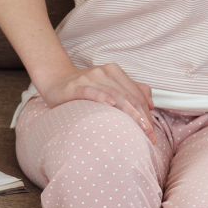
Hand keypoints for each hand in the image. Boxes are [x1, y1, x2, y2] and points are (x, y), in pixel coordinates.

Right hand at [38, 63, 156, 143]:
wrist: (56, 80)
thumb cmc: (86, 87)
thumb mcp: (110, 85)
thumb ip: (131, 90)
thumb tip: (151, 104)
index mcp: (115, 71)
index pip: (136, 94)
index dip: (147, 113)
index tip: (152, 132)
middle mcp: (104, 72)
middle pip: (128, 96)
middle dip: (142, 117)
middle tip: (149, 135)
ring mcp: (89, 78)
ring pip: (115, 95)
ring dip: (129, 112)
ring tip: (140, 127)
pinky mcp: (75, 86)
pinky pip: (91, 91)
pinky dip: (102, 97)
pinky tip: (111, 105)